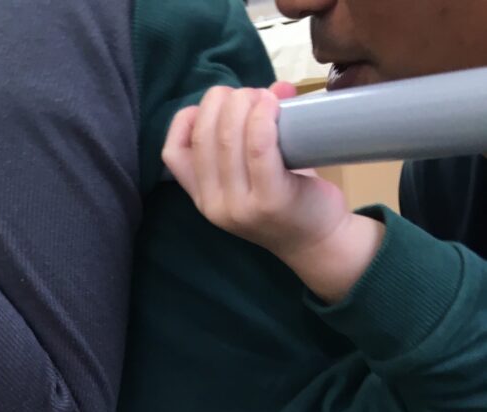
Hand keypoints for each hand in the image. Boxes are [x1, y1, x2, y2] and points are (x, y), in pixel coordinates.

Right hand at [162, 85, 383, 301]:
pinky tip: (274, 106)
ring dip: (245, 103)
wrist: (318, 241)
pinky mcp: (269, 201)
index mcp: (202, 196)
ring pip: (226, 137)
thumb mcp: (251, 173)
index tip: (219, 109)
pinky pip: (257, 147)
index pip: (173, 151)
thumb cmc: (286, 198)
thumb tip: (265, 90)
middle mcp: (213, 205)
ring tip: (267, 99)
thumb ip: (243, 136)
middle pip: (203, 134)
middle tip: (252, 96)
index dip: (191, 117)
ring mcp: (239, 207)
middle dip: (224, 100)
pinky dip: (263, 118)